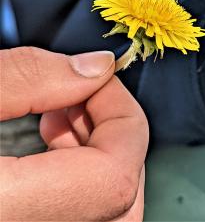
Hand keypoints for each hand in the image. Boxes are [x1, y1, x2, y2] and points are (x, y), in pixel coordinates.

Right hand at [0, 47, 148, 220]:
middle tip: (84, 94)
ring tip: (64, 109)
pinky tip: (51, 138)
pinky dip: (78, 173)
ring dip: (97, 151)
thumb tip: (97, 67)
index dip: (121, 116)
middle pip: (119, 201)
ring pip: (102, 210)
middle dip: (114, 133)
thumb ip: (31, 77)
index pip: (114, 179)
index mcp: (6, 209)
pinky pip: (73, 213)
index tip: (101, 78)